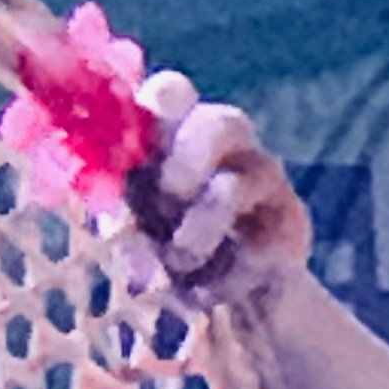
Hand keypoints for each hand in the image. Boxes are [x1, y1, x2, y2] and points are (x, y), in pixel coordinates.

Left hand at [131, 71, 312, 314]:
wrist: (233, 296)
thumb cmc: (170, 238)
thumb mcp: (135, 210)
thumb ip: (118, 192)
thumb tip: (96, 198)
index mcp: (185, 128)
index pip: (176, 92)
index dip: (157, 106)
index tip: (132, 147)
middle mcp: (235, 145)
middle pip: (224, 123)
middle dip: (185, 165)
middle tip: (165, 202)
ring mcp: (269, 183)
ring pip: (230, 192)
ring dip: (192, 237)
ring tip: (178, 265)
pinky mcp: (292, 230)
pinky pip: (254, 249)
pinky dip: (223, 278)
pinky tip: (209, 293)